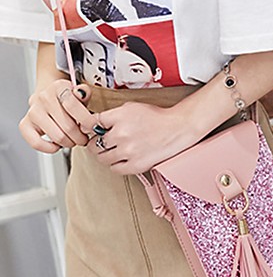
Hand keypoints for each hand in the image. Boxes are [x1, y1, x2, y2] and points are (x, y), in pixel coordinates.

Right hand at [19, 79, 94, 152]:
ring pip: (57, 136)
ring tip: (73, 140)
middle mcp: (43, 98)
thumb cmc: (68, 100)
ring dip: (69, 143)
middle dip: (81, 137)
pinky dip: (49, 148)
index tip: (95, 128)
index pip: (73, 106)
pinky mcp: (25, 125)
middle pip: (68, 126)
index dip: (88, 121)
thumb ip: (85, 93)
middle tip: (84, 138)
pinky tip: (57, 146)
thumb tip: (82, 93)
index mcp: (58, 87)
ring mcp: (33, 111)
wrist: (49, 98)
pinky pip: (36, 142)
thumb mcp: (80, 94)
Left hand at [85, 101, 202, 174]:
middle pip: (93, 144)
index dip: (91, 128)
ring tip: (113, 150)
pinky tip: (122, 158)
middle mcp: (121, 134)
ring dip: (104, 154)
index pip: (92, 124)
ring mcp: (128, 152)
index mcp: (119, 117)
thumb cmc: (156, 117)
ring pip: (102, 158)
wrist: (177, 128)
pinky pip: (114, 168)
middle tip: (102, 142)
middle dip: (95, 143)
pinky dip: (115, 164)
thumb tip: (94, 125)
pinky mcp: (136, 165)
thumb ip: (111, 115)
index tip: (93, 131)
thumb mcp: (131, 107)